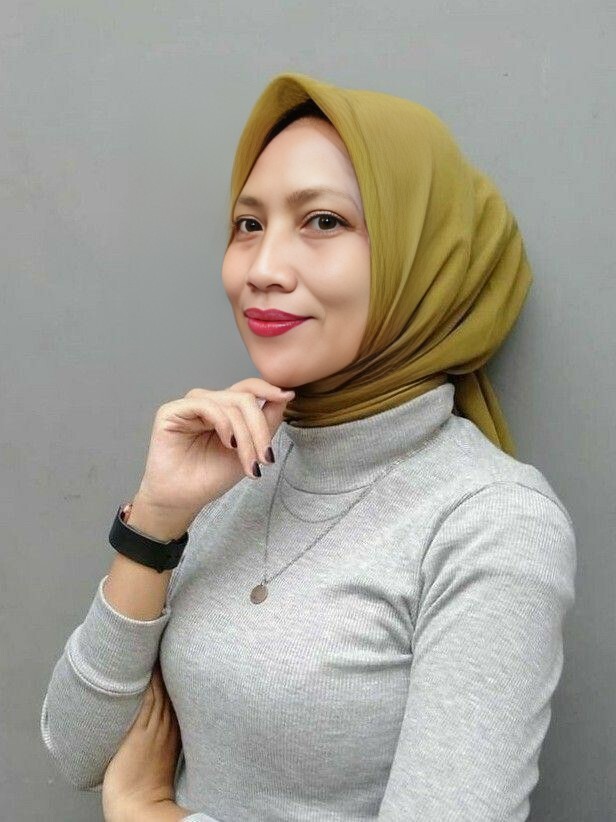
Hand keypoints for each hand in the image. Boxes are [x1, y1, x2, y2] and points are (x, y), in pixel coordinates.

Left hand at [102, 660, 181, 821]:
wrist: (137, 806)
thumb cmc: (146, 785)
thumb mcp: (163, 756)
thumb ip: (165, 736)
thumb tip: (162, 722)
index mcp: (174, 730)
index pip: (177, 696)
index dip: (176, 675)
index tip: (176, 656)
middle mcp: (166, 726)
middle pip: (171, 689)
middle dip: (171, 666)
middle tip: (172, 641)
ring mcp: (154, 728)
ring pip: (159, 691)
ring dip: (160, 669)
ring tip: (159, 644)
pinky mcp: (139, 733)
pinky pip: (146, 701)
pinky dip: (148, 684)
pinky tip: (148, 668)